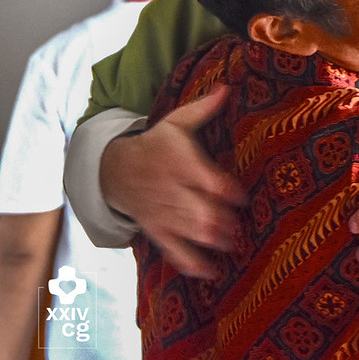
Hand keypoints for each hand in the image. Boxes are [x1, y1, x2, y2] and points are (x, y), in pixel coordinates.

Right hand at [99, 85, 243, 277]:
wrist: (115, 169)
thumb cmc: (156, 144)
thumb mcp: (176, 122)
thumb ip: (203, 108)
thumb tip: (228, 86)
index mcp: (180, 163)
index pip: (205, 178)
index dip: (224, 189)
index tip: (242, 196)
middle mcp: (172, 191)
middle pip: (198, 209)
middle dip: (219, 220)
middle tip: (240, 228)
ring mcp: (163, 213)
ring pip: (188, 231)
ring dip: (210, 240)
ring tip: (232, 245)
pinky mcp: (157, 230)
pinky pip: (173, 250)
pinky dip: (191, 263)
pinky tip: (211, 273)